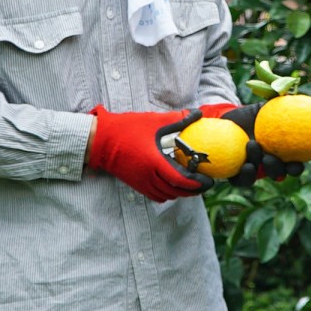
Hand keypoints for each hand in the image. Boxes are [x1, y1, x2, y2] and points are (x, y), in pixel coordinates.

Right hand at [87, 106, 215, 201]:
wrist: (101, 140)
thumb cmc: (128, 129)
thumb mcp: (155, 121)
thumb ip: (178, 119)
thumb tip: (197, 114)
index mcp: (155, 163)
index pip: (181, 180)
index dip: (197, 183)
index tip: (209, 180)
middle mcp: (149, 177)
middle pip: (176, 192)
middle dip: (193, 191)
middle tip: (205, 184)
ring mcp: (141, 183)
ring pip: (166, 195)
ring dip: (181, 192)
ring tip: (192, 184)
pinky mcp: (136, 184)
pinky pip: (156, 195)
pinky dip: (168, 193)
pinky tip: (173, 183)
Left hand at [219, 105, 304, 187]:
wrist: (231, 117)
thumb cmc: (254, 112)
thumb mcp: (268, 107)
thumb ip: (283, 104)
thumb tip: (296, 97)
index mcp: (280, 152)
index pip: (293, 165)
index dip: (296, 168)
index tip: (295, 163)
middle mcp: (268, 163)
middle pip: (277, 174)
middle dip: (276, 170)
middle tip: (269, 157)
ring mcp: (252, 168)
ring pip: (258, 177)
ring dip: (254, 169)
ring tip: (252, 148)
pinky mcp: (235, 172)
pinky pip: (239, 181)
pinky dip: (243, 177)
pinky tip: (245, 166)